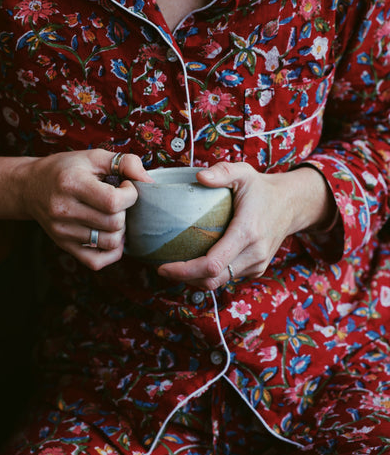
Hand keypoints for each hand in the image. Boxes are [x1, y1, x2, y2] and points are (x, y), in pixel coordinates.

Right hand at [20, 149, 151, 269]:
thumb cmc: (66, 169)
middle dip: (126, 212)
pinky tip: (110, 234)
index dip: (130, 195)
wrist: (30, 186)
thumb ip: (125, 162)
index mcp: (71, 184)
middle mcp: (64, 210)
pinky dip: (112, 251)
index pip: (113, 202)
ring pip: (110, 243)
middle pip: (114, 224)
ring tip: (114, 216)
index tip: (126, 186)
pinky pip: (97, 261)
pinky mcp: (64, 245)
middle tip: (119, 201)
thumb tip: (148, 180)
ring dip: (120, 230)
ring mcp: (63, 232)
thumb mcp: (93, 156)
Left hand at [157, 162, 334, 289]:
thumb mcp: (244, 172)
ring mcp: (257, 264)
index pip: (212, 264)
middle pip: (213, 280)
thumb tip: (200, 177)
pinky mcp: (256, 269)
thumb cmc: (262, 188)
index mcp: (247, 233)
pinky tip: (195, 263)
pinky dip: (209, 276)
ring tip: (175, 266)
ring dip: (195, 279)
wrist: (291, 204)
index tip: (163, 267)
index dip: (185, 270)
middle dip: (185, 278)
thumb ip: (223, 171)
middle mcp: (254, 254)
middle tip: (162, 268)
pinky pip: (228, 278)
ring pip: (219, 282)